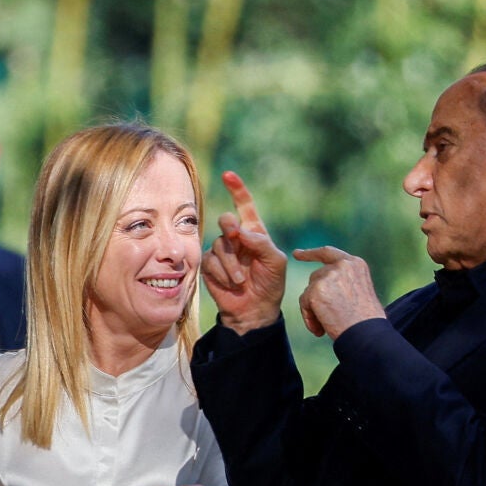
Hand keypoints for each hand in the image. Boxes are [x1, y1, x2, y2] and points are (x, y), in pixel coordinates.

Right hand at [200, 172, 287, 333]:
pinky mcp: (210, 265)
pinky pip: (210, 261)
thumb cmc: (270, 285)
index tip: (228, 175)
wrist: (255, 310)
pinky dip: (222, 273)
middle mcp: (236, 238)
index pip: (245, 206)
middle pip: (226, 220)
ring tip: (240, 280)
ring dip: (231, 264)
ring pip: (219, 245)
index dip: (237, 189)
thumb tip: (239, 231)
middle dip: (229, 227)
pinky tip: (230, 283)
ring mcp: (222, 251)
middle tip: (235, 237)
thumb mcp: (275, 262)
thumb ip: (261, 243)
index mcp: (254, 232)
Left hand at [293, 246, 385, 338]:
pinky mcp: (316, 290)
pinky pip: (304, 303)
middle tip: (325, 318)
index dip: (311, 253)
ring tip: (326, 326)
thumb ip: (344, 281)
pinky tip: (321, 329)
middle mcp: (342, 265)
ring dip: (313, 310)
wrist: (367, 334)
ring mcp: (328, 276)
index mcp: (355, 264)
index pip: (328, 253)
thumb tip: (321, 286)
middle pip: (316, 277)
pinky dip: (309, 318)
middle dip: (315, 297)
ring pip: (309, 291)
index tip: (296, 254)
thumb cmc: (366, 321)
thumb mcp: (361, 291)